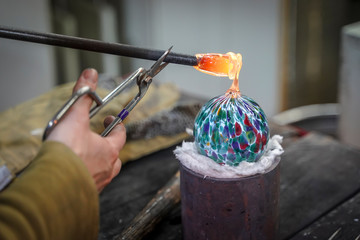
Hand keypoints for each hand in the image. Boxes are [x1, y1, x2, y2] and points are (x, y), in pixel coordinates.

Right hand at [46, 69, 125, 191]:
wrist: (53, 183)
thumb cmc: (67, 152)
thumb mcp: (75, 118)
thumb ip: (83, 96)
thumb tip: (90, 75)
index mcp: (110, 150)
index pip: (121, 135)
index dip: (117, 125)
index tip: (109, 119)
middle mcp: (107, 169)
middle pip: (115, 156)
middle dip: (109, 146)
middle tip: (98, 139)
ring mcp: (98, 183)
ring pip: (104, 172)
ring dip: (99, 163)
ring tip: (86, 156)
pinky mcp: (84, 193)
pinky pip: (90, 183)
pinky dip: (86, 176)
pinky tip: (75, 172)